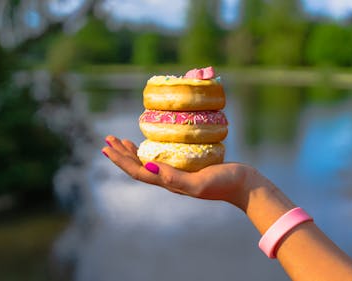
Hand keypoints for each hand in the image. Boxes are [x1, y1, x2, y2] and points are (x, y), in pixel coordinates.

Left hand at [101, 135, 262, 209]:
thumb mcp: (199, 182)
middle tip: (107, 139)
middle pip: (139, 166)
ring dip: (133, 151)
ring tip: (122, 141)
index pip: (137, 171)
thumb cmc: (225, 183)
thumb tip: (148, 166)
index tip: (106, 148)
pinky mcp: (188, 166)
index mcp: (169, 183)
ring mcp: (179, 173)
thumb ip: (175, 178)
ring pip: (149, 161)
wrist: (245, 186)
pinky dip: (152, 148)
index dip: (120, 160)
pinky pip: (164, 156)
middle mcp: (170, 179)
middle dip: (121, 154)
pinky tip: (152, 142)